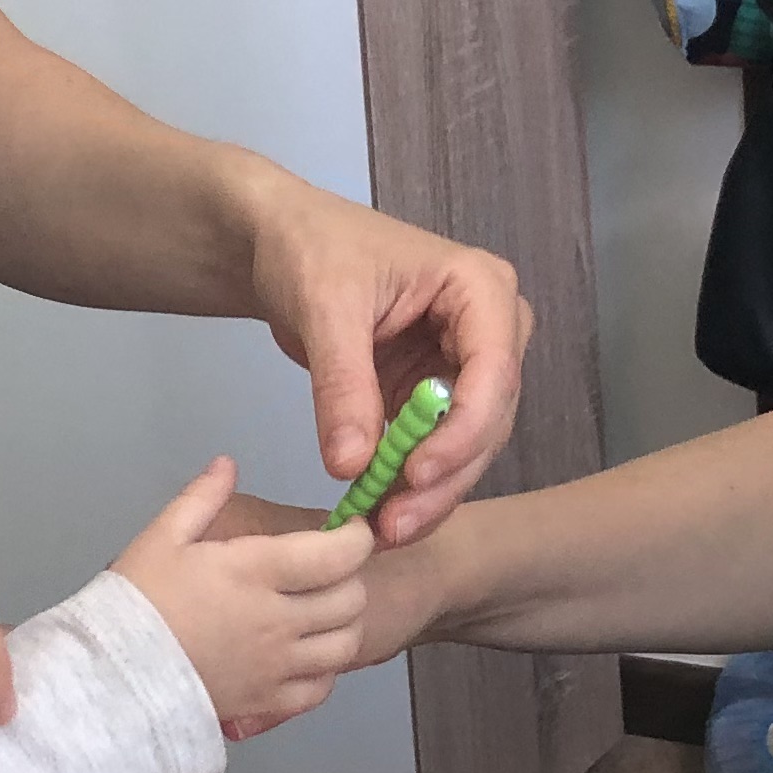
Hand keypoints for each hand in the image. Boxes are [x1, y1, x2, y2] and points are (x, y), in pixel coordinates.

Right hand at [115, 457, 377, 736]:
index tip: (348, 531)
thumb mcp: (161, 538)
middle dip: (350, 577)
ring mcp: (277, 666)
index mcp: (256, 571)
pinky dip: (325, 669)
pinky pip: (321, 688)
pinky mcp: (267, 702)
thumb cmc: (136, 603)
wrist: (111, 678)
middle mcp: (278, 620)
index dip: (357, 538)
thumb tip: (227, 464)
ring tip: (322, 610)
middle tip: (329, 569)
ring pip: (345, 643)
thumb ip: (200, 498)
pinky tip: (305, 655)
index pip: (339, 554)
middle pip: (351, 598)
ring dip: (343, 622)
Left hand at [247, 185, 532, 543]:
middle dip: (444, 477)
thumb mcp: (324, 308)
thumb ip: (342, 385)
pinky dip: (408, 484)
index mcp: (481, 288)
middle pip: (487, 419)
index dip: (462, 433)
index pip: (493, 372)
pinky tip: (379, 516)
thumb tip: (352, 466)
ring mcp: (464, 364)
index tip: (414, 476)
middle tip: (394, 524)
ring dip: (430, 492)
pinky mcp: (433, 392)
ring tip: (382, 529)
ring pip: (466, 445)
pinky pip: (432, 448)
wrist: (278, 243)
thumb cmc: (309, 248)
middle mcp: (490, 329)